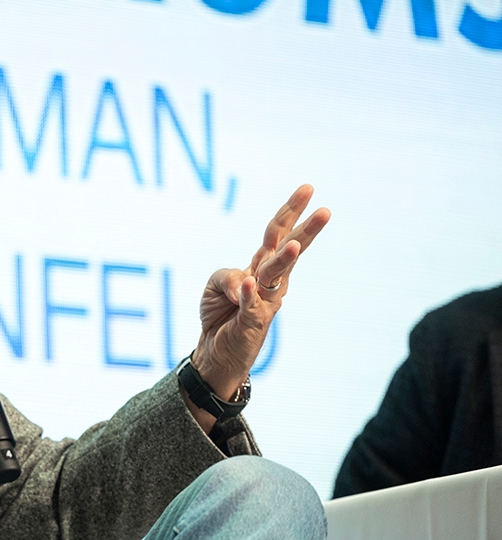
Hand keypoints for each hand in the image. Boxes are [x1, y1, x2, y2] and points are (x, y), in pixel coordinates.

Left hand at [190, 184, 330, 424]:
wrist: (216, 352)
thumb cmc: (221, 314)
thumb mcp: (214, 285)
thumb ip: (225, 275)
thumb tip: (243, 283)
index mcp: (261, 265)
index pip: (278, 233)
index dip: (291, 211)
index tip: (309, 188)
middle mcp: (269, 281)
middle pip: (288, 249)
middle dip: (307, 230)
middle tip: (326, 210)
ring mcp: (264, 301)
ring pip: (275, 275)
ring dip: (284, 259)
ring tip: (294, 244)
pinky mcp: (252, 322)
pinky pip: (249, 304)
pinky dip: (246, 294)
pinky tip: (247, 284)